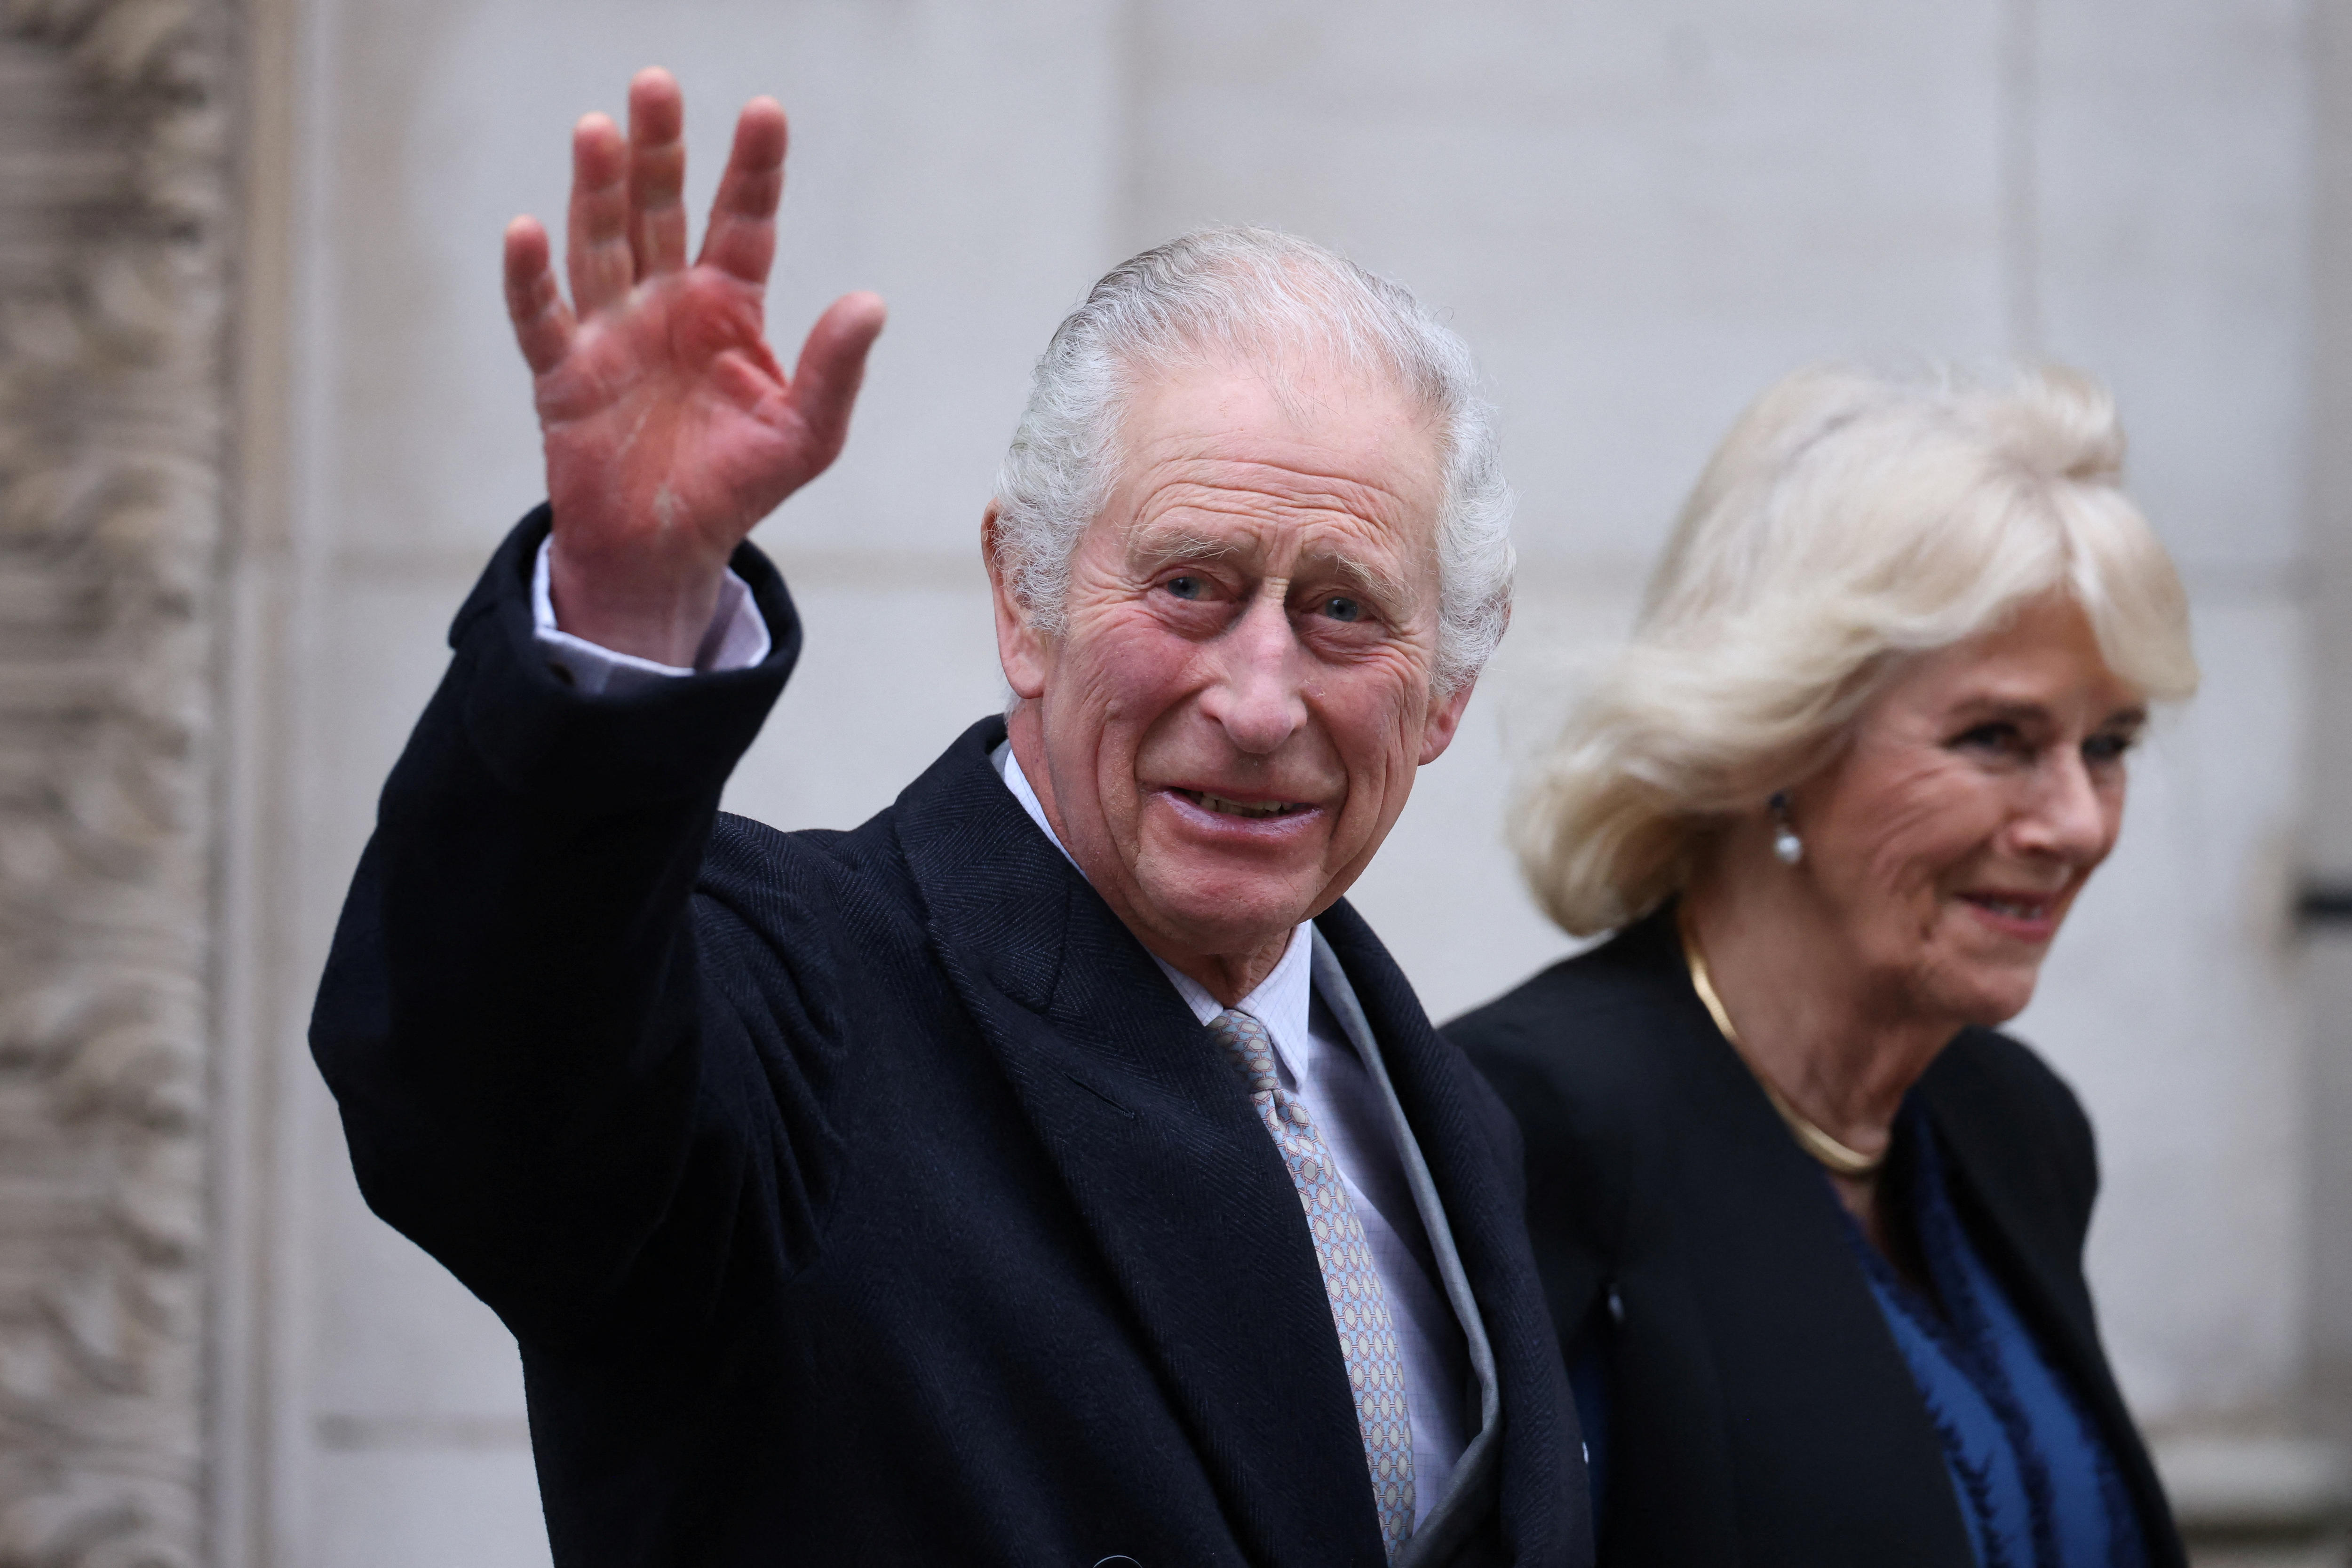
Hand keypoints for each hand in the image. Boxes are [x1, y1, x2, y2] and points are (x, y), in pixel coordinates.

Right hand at [503, 69, 886, 664]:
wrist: (669, 550)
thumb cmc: (738, 486)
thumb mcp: (807, 434)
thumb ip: (836, 370)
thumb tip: (871, 302)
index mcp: (728, 306)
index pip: (743, 221)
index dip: (753, 169)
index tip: (765, 111)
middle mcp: (666, 302)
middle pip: (661, 210)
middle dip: (659, 150)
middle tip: (657, 82)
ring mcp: (611, 331)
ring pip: (601, 244)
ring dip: (596, 190)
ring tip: (598, 129)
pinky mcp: (563, 373)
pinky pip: (542, 317)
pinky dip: (530, 277)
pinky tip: (526, 230)